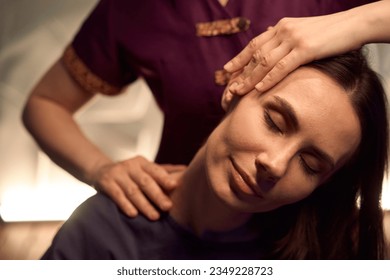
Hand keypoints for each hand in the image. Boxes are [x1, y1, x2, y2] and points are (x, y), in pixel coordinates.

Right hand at [92, 156, 185, 219]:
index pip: (155, 170)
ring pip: (132, 191)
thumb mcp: (144, 168)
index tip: (175, 186)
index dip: (164, 178)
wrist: (101, 171)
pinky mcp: (106, 183)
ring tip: (154, 216)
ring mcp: (117, 174)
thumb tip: (185, 170)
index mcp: (142, 162)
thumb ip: (164, 171)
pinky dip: (125, 205)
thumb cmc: (130, 173)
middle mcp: (130, 166)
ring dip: (144, 205)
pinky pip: (117, 195)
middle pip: (145, 182)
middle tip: (167, 207)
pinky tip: (134, 214)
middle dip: (157, 195)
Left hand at [224, 12, 362, 93]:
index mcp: (281, 27)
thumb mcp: (303, 32)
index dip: (239, 58)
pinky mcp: (306, 48)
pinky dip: (269, 78)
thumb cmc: (330, 32)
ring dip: (250, 79)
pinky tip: (260, 89)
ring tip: (238, 92)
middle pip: (256, 55)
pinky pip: (282, 66)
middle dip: (241, 73)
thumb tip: (274, 45)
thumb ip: (286, 40)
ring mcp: (294, 39)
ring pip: (265, 62)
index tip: (227, 70)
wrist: (354, 24)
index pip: (254, 44)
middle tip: (230, 88)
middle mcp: (283, 30)